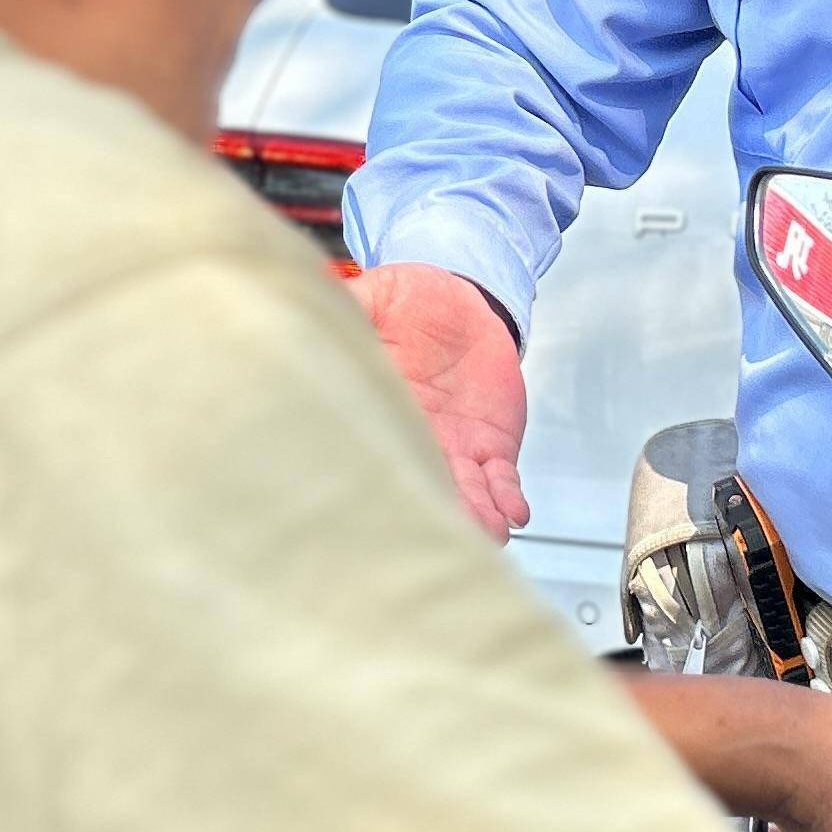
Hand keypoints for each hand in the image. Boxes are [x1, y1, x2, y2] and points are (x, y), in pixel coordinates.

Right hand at [348, 260, 529, 537]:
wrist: (460, 301)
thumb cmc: (407, 300)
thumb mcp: (371, 295)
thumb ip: (348, 304)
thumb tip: (318, 297)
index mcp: (381, 405)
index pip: (373, 451)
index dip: (375, 480)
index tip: (375, 504)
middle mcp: (415, 437)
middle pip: (418, 485)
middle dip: (427, 513)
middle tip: (431, 536)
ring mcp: (454, 448)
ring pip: (462, 494)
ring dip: (473, 516)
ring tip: (481, 530)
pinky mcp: (491, 447)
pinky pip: (500, 480)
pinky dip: (507, 497)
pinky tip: (513, 512)